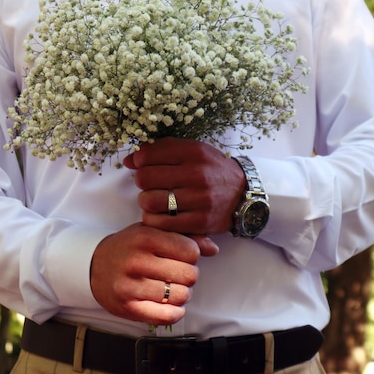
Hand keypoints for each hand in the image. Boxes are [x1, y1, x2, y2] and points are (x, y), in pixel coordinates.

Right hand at [90, 223, 218, 325]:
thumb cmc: (129, 247)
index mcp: (145, 237)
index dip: (192, 255)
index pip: (190, 251)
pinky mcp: (128, 307)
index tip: (183, 256)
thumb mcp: (152, 231)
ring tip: (173, 288)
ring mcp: (131, 286)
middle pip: (189, 274)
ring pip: (180, 296)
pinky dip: (175, 312)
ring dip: (182, 294)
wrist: (93, 265)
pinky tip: (170, 305)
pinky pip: (166, 316)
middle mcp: (137, 261)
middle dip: (189, 275)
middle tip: (178, 274)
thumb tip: (214, 249)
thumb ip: (185, 236)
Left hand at [123, 138, 245, 234]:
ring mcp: (199, 199)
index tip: (143, 165)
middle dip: (142, 182)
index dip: (139, 161)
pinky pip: (161, 223)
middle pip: (145, 179)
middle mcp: (197, 174)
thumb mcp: (192, 151)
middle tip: (151, 184)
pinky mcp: (200, 222)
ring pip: (149, 202)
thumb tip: (129, 160)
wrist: (243, 193)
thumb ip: (161, 150)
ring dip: (147, 202)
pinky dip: (154, 219)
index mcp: (194, 152)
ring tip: (156, 199)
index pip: (148, 155)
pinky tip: (161, 214)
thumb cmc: (211, 170)